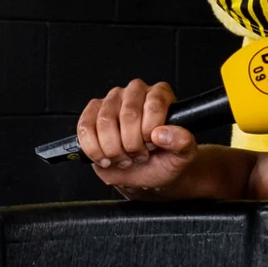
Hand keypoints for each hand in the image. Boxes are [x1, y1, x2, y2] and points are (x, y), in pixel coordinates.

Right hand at [77, 80, 197, 194]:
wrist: (146, 173)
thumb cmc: (164, 160)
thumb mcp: (182, 156)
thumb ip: (182, 142)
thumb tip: (163, 133)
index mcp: (160, 95)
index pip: (153, 105)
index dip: (151, 132)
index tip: (153, 145)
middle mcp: (135, 92)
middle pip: (128, 114)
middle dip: (132, 144)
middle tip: (139, 155)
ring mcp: (111, 101)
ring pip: (105, 122)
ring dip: (114, 150)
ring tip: (124, 157)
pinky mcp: (91, 113)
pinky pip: (85, 128)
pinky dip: (94, 149)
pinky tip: (106, 157)